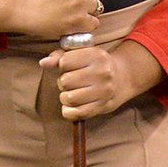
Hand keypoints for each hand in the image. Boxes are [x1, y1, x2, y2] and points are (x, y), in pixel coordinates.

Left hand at [39, 40, 161, 120]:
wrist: (124, 76)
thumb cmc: (95, 63)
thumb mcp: (80, 53)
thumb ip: (59, 56)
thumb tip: (43, 63)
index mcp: (95, 55)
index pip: (64, 62)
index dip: (62, 66)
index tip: (70, 67)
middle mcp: (102, 73)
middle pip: (65, 81)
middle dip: (63, 82)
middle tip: (71, 82)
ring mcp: (104, 91)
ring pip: (69, 98)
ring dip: (64, 97)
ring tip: (72, 92)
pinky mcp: (103, 106)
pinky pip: (76, 113)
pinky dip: (68, 111)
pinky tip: (71, 105)